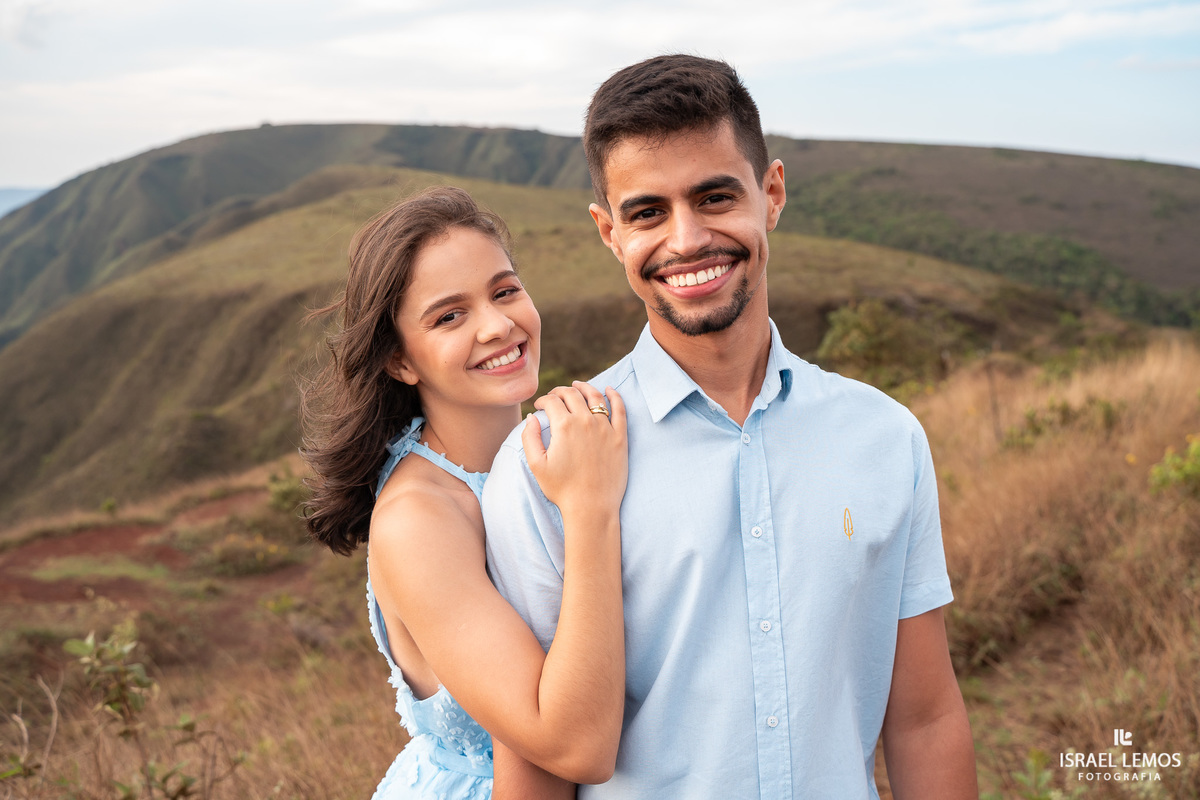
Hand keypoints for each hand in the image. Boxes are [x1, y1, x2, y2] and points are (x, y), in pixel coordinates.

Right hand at [522, 381, 627, 518]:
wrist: (591, 506)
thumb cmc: (562, 489)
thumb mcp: (536, 465)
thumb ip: (530, 438)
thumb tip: (531, 418)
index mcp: (564, 426)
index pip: (552, 401)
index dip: (543, 400)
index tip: (539, 406)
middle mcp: (585, 422)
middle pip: (572, 394)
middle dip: (560, 391)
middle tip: (555, 396)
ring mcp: (605, 428)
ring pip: (595, 397)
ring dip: (584, 387)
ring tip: (577, 386)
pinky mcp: (620, 437)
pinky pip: (620, 409)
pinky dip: (614, 396)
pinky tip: (609, 390)